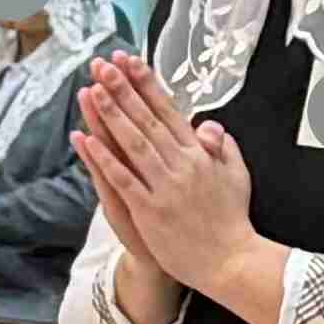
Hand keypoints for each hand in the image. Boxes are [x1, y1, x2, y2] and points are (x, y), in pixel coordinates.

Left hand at [77, 55, 273, 323]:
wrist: (231, 261)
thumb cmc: (231, 220)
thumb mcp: (236, 174)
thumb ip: (222, 146)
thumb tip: (209, 125)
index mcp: (199, 154)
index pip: (168, 111)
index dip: (147, 85)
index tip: (130, 62)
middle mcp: (181, 164)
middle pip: (146, 120)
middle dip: (123, 90)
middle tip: (103, 66)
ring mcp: (165, 187)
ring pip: (133, 143)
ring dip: (111, 115)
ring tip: (92, 90)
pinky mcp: (150, 210)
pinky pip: (123, 180)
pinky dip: (104, 158)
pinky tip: (87, 140)